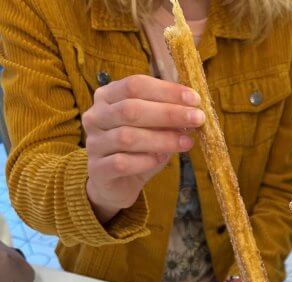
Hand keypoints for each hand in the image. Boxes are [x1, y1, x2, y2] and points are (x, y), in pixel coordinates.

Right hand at [83, 75, 204, 223]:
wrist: (115, 185)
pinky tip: (162, 159)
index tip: (194, 99)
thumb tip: (192, 112)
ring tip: (186, 142)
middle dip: (168, 113)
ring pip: (127, 137)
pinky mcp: (97, 169)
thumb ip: (167, 120)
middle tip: (197, 119)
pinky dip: (145, 161)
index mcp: (108, 97)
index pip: (135, 85)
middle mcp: (96, 116)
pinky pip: (122, 162)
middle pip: (131, 109)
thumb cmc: (137, 151)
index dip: (166, 90)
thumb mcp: (154, 129)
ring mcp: (94, 143)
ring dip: (162, 139)